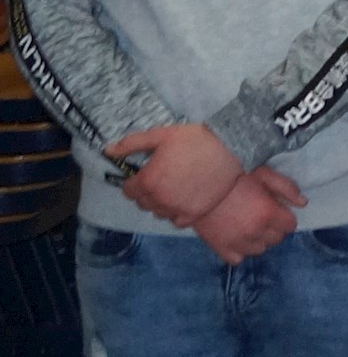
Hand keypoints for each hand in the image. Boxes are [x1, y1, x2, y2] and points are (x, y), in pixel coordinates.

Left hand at [107, 124, 241, 225]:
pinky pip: (176, 221)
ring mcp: (177, 208)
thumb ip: (131, 144)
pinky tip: (184, 200)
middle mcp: (159, 198)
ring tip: (174, 188)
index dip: (134, 182)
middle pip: (142, 203)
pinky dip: (176, 213)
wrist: (229, 148)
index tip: (145, 174)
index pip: (128, 191)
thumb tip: (107, 151)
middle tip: (162, 179)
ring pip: (158, 212)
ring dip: (161, 203)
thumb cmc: (194, 139)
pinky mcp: (194, 214)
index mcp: (148, 181)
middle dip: (147, 192)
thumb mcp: (160, 135)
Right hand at [190, 171, 304, 261]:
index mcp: (268, 213)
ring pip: (259, 250)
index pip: (290, 226)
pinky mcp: (220, 248)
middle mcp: (255, 231)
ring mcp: (237, 242)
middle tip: (262, 216)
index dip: (285, 217)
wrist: (195, 185)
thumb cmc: (231, 176)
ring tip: (249, 226)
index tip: (276, 210)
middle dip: (273, 228)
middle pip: (276, 239)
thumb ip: (286, 188)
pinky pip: (238, 259)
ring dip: (258, 240)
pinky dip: (240, 251)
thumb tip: (303, 203)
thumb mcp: (263, 174)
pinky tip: (237, 238)